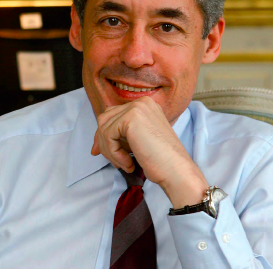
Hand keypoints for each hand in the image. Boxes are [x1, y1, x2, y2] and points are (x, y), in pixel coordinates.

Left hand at [91, 96, 208, 207]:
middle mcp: (141, 102)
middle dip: (103, 141)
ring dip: (109, 150)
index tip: (100, 152)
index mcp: (145, 106)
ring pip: (104, 127)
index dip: (104, 135)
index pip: (113, 115)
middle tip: (113, 160)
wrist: (176, 171)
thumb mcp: (138, 141)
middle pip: (105, 118)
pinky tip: (128, 163)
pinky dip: (113, 153)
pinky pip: (108, 135)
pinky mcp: (130, 118)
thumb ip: (121, 135)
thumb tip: (95, 144)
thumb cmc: (161, 161)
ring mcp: (136, 108)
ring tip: (123, 164)